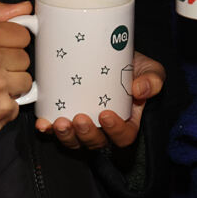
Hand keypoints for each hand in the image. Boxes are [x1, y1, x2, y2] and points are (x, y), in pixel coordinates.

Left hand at [35, 51, 164, 149]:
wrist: (113, 55)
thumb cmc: (135, 66)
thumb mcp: (151, 70)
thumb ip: (153, 80)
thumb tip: (140, 90)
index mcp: (127, 121)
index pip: (123, 136)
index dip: (115, 131)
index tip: (106, 114)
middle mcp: (104, 128)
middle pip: (96, 142)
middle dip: (86, 135)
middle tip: (80, 119)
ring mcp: (84, 124)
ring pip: (75, 141)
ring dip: (66, 136)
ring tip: (59, 123)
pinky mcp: (67, 115)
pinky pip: (57, 129)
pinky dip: (48, 129)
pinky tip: (43, 123)